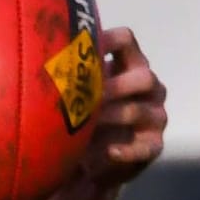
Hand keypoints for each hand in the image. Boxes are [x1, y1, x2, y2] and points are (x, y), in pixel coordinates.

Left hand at [80, 26, 166, 184]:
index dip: (107, 40)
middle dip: (113, 86)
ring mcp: (156, 116)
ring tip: (89, 126)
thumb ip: (74, 75)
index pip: (126, 40)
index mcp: (130, 64)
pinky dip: (127, 150)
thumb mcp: (80, 93)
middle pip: (143, 76)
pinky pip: (147, 146)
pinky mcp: (155, 144)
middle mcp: (149, 87)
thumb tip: (44, 57)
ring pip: (140, 110)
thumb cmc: (87, 116)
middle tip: (87, 96)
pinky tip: (108, 151)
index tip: (80, 50)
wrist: (95, 159)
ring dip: (113, 116)